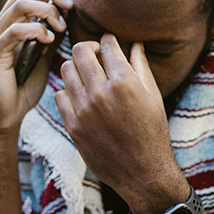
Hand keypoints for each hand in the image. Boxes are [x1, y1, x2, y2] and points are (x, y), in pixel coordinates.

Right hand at [0, 0, 73, 135]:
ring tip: (60, 26)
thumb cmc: (24, 88)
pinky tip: (49, 39)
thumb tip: (67, 20)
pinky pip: (14, 31)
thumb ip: (51, 37)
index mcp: (14, 24)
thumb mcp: (44, 58)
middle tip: (70, 6)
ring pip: (19, 6)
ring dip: (45, 11)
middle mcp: (1, 26)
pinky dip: (34, 30)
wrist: (5, 116)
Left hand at [54, 33, 187, 213]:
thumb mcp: (153, 96)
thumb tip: (135, 43)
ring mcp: (83, 110)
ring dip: (76, 68)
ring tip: (87, 75)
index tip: (109, 44)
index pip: (106, 44)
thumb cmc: (153, 132)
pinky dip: (69, 91)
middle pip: (80, 51)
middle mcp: (101, 93)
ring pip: (65, 70)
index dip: (108, 40)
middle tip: (96, 55)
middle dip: (89, 48)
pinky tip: (81, 96)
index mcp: (124, 82)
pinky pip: (60, 95)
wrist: (143, 173)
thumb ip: (141, 66)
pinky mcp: (73, 126)